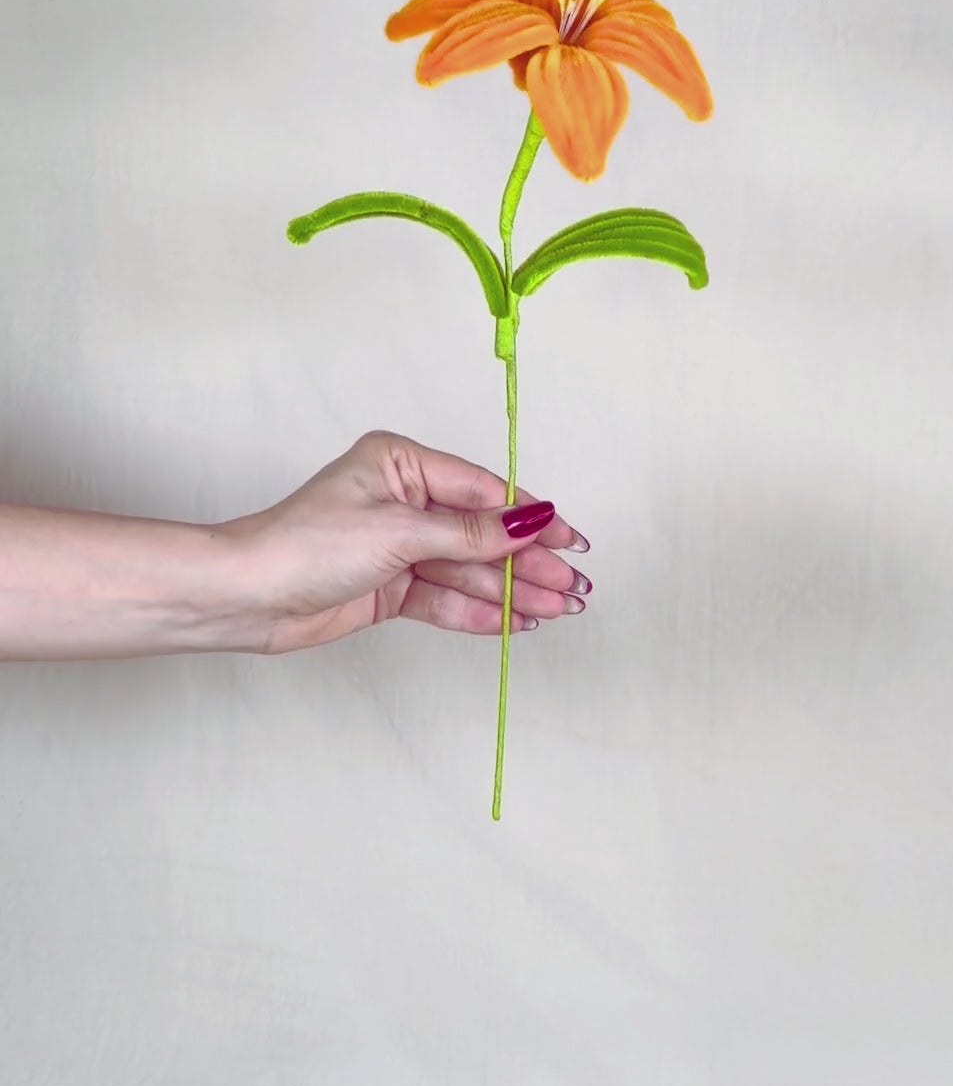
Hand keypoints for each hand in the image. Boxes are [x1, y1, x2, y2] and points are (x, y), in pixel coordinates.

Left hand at [226, 430, 591, 654]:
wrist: (246, 597)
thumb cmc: (304, 545)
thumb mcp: (399, 532)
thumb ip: (471, 534)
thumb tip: (530, 522)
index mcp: (402, 463)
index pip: (484, 492)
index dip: (531, 519)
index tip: (569, 541)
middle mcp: (403, 501)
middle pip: (482, 535)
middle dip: (529, 562)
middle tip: (573, 587)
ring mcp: (397, 547)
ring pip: (469, 571)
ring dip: (513, 591)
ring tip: (557, 609)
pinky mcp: (389, 587)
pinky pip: (445, 599)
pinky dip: (480, 612)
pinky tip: (518, 621)